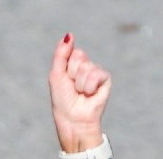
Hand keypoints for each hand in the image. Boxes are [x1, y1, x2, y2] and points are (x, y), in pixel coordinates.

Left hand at [49, 34, 110, 151]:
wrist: (73, 120)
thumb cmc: (63, 101)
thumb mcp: (56, 75)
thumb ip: (61, 54)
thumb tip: (69, 35)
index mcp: (74, 64)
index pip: (72, 51)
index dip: (66, 67)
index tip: (65, 80)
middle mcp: (86, 67)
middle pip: (79, 56)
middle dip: (72, 74)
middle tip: (73, 89)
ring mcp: (96, 73)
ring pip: (86, 67)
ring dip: (79, 83)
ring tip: (81, 94)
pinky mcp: (106, 81)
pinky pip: (96, 74)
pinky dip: (89, 86)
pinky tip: (89, 95)